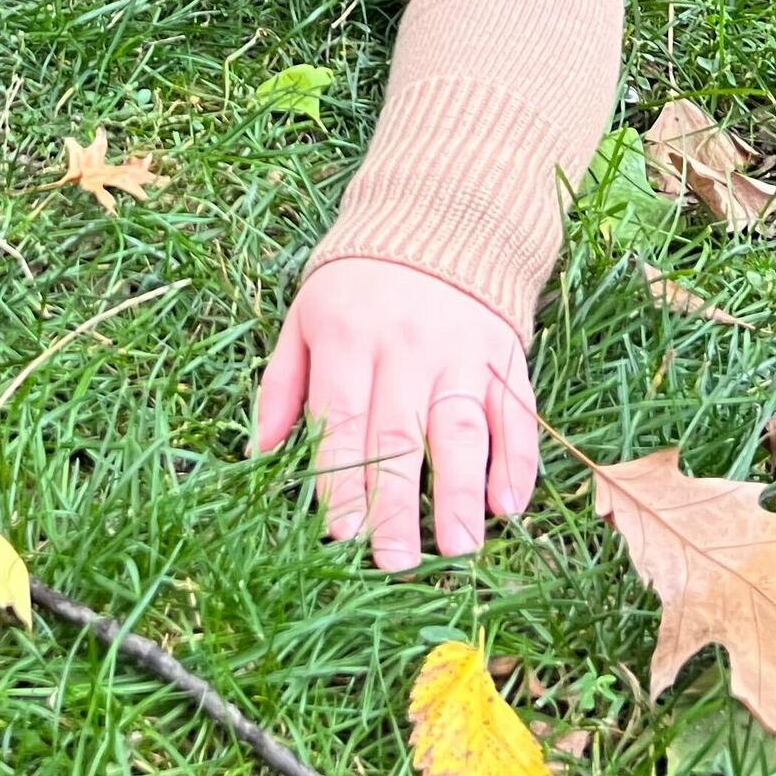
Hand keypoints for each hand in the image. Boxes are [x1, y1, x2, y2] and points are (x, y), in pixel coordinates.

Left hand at [251, 257, 538, 572]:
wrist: (438, 213)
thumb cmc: (357, 283)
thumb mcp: (304, 316)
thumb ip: (282, 385)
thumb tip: (259, 455)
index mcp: (346, 337)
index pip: (341, 420)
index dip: (341, 479)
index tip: (342, 534)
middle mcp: (405, 347)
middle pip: (400, 434)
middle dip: (398, 503)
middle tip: (396, 562)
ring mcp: (461, 351)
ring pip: (461, 427)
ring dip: (462, 491)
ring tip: (460, 546)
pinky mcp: (505, 353)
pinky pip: (515, 410)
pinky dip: (517, 458)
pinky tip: (511, 503)